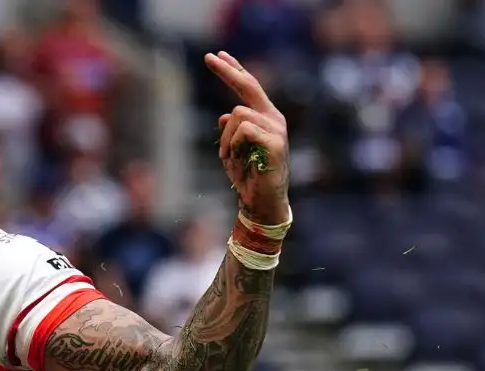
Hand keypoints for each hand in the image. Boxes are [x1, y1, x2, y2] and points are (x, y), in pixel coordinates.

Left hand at [209, 51, 290, 226]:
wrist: (261, 201)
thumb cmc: (247, 176)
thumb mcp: (232, 150)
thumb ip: (229, 131)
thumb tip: (222, 116)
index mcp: (265, 117)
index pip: (249, 87)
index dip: (234, 70)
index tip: (218, 55)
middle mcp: (273, 118)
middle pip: (248, 86)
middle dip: (227, 71)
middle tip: (208, 57)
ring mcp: (276, 129)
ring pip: (237, 114)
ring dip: (225, 138)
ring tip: (228, 157)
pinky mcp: (275, 142)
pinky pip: (243, 130)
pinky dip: (232, 145)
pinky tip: (237, 159)